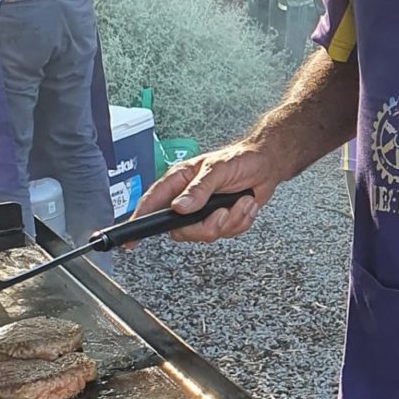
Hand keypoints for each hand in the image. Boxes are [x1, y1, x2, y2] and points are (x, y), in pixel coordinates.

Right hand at [131, 141, 280, 242]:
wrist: (266, 165)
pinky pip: (227, 234)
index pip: (152, 204)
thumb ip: (199, 188)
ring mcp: (204, 212)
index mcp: (179, 181)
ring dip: (230, 221)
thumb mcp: (217, 169)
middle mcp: (188, 199)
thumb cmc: (240, 159)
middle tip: (223, 212)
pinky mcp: (221, 219)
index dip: (139, 221)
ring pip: (206, 234)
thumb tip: (180, 206)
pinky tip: (246, 204)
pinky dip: (241, 221)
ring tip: (241, 202)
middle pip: (181, 230)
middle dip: (206, 226)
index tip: (131, 239)